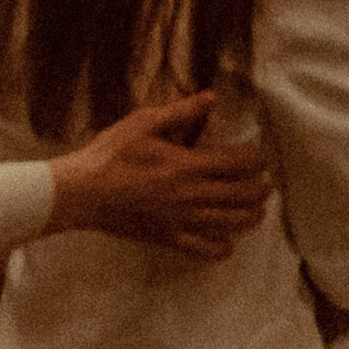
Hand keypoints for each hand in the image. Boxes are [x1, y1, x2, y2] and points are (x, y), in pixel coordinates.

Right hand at [45, 93, 272, 258]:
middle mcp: (190, 197)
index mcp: (188, 166)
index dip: (257, 158)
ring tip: (257, 209)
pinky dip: (222, 247)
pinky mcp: (168, 240)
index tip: (259, 154)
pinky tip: (227, 239)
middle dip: (261, 188)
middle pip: (243, 196)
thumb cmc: (112, 154)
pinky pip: (204, 251)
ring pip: (230, 225)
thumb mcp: (145, 122)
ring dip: (251, 216)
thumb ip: (182, 111)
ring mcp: (180, 222)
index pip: (239, 164)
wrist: (82, 192)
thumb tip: (211, 97)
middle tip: (266, 181)